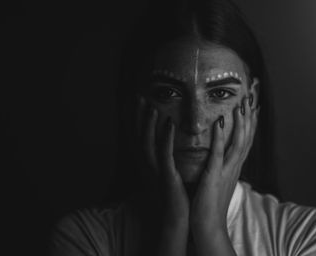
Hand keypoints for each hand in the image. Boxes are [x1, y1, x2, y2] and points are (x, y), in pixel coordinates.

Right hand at [136, 96, 188, 255]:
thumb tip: (170, 144)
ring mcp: (155, 171)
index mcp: (149, 164)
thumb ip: (166, 158)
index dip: (139, 120)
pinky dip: (165, 137)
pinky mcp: (165, 176)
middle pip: (139, 136)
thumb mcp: (168, 173)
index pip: (141, 136)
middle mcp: (148, 165)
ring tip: (151, 105)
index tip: (140, 102)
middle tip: (139, 97)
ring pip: (148, 142)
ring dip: (149, 123)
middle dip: (139, 117)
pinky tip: (169, 123)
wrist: (177, 219)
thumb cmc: (175, 195)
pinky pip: (164, 154)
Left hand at [190, 96, 258, 234]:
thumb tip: (223, 154)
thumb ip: (223, 166)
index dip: (251, 122)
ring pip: (238, 142)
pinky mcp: (214, 176)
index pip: (247, 139)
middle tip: (252, 96)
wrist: (208, 225)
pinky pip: (218, 153)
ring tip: (242, 104)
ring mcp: (227, 171)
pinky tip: (220, 121)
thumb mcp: (220, 180)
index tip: (254, 105)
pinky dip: (220, 136)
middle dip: (250, 116)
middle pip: (247, 137)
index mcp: (235, 166)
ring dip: (241, 122)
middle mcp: (235, 166)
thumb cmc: (211, 202)